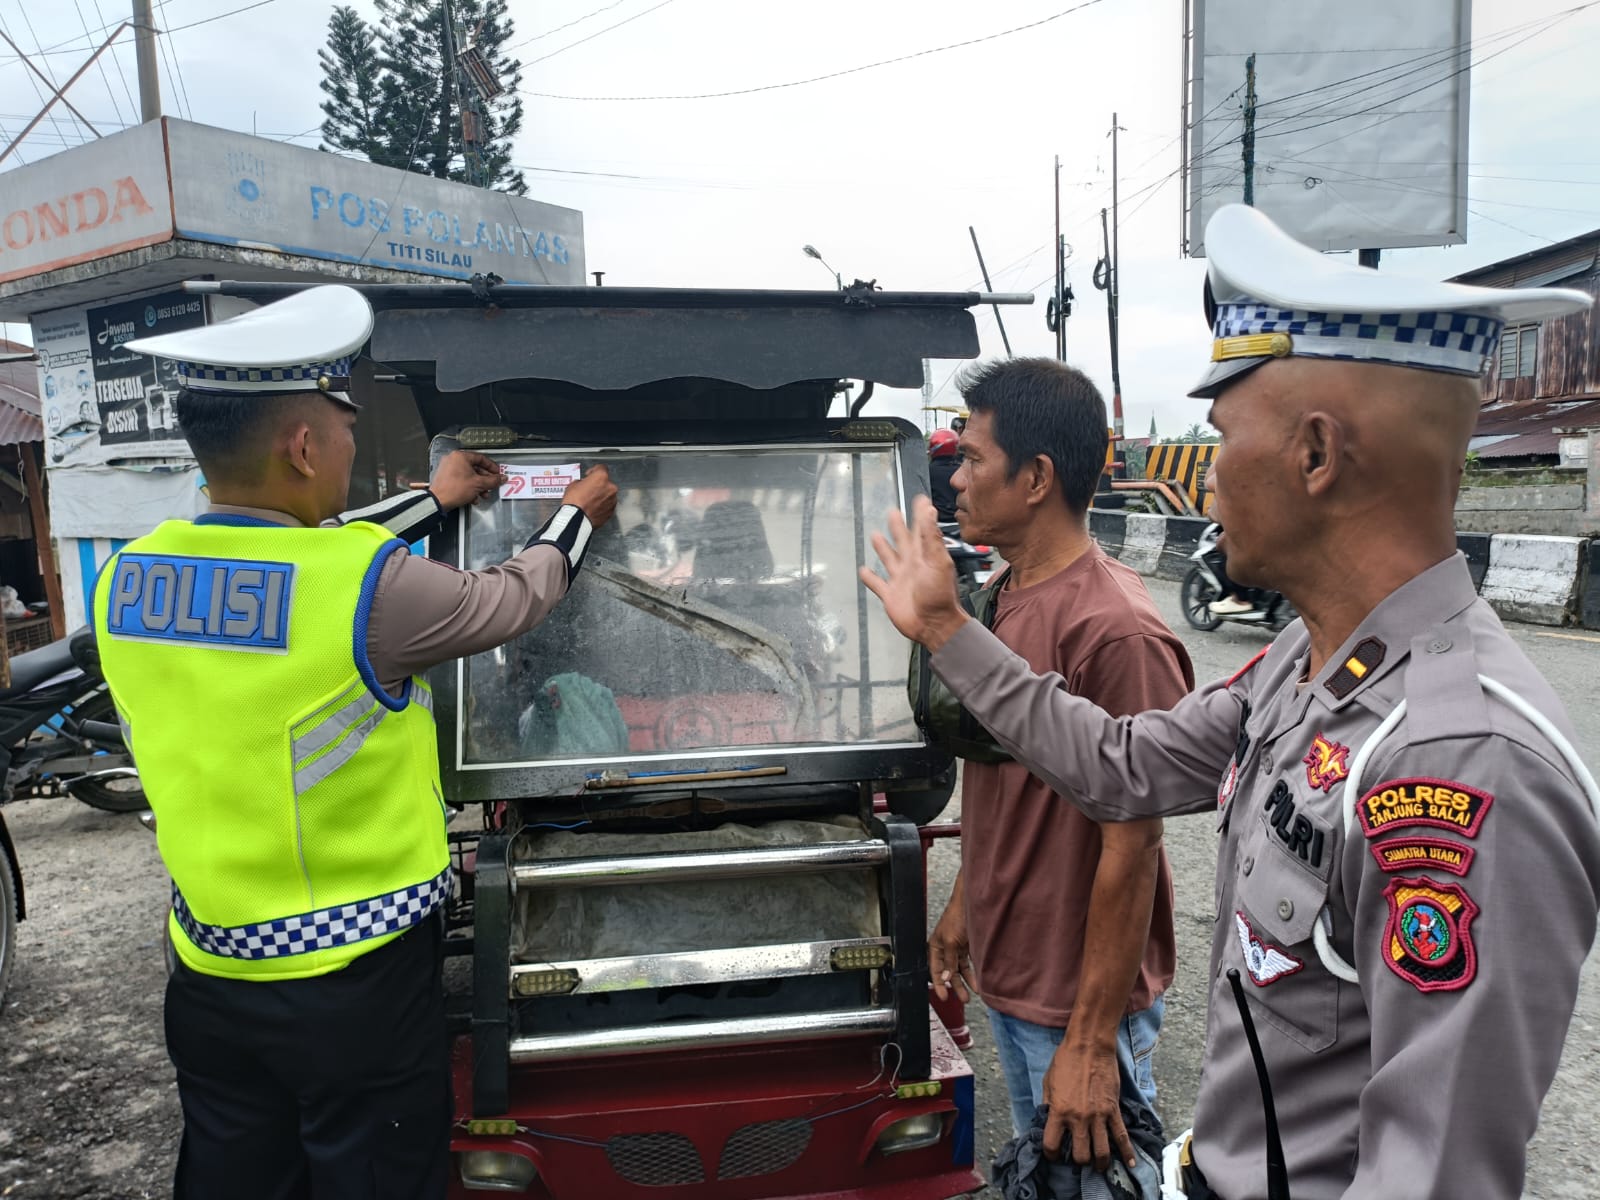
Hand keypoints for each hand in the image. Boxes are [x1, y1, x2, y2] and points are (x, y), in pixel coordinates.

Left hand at [429, 451, 505, 509]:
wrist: (438, 501)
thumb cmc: (456, 489)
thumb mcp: (479, 484)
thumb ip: (493, 480)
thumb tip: (503, 478)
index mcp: (461, 456)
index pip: (481, 458)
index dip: (492, 467)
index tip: (498, 474)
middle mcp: (453, 460)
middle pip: (475, 468)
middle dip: (485, 480)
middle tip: (492, 486)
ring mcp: (448, 469)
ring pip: (468, 476)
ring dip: (478, 486)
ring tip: (484, 495)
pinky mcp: (445, 478)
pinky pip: (461, 480)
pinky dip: (469, 488)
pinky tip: (473, 498)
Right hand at [562, 464, 618, 527]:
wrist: (576, 520)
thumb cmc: (574, 502)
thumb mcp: (573, 485)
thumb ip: (582, 481)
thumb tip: (583, 484)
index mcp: (601, 477)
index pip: (601, 468)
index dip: (594, 471)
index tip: (590, 474)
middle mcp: (610, 487)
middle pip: (606, 482)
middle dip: (598, 485)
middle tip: (589, 490)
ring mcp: (613, 500)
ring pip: (608, 494)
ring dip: (601, 495)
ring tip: (590, 500)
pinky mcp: (612, 511)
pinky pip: (608, 504)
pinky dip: (602, 505)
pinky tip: (593, 507)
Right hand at [857, 496, 968, 651]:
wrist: (934, 625)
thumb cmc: (940, 595)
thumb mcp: (937, 561)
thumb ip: (931, 536)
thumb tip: (929, 510)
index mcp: (925, 555)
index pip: (921, 529)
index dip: (920, 514)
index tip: (919, 500)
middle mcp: (912, 565)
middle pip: (902, 541)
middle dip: (897, 527)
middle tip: (893, 512)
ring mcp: (900, 580)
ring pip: (889, 559)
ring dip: (882, 548)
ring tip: (875, 535)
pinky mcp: (890, 595)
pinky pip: (877, 584)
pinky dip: (870, 578)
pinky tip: (863, 570)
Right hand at [928, 898, 976, 1003]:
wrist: (972, 902)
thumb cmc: (957, 916)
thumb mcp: (951, 941)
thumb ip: (949, 960)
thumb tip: (945, 977)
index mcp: (936, 947)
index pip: (935, 970)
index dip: (939, 984)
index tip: (943, 997)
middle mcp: (945, 949)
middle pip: (949, 972)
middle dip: (956, 986)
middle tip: (963, 999)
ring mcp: (956, 947)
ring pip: (960, 969)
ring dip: (967, 981)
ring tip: (974, 992)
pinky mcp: (967, 945)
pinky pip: (969, 963)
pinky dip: (974, 972)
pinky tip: (979, 980)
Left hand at [1042, 1039, 1135, 1171]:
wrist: (1089, 1046)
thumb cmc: (1065, 1060)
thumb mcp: (1048, 1082)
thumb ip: (1048, 1104)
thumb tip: (1047, 1120)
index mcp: (1058, 1111)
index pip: (1052, 1145)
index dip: (1051, 1154)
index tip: (1054, 1155)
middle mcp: (1078, 1118)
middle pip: (1080, 1155)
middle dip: (1078, 1161)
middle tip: (1078, 1159)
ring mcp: (1098, 1116)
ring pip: (1101, 1151)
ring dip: (1100, 1163)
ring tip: (1099, 1166)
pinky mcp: (1113, 1110)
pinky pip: (1121, 1136)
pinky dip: (1127, 1152)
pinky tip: (1130, 1163)